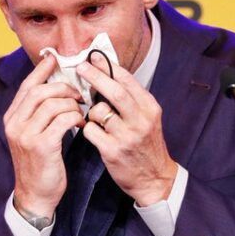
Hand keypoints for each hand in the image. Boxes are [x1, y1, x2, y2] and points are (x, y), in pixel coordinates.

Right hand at [4, 54, 84, 217]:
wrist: (36, 195)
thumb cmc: (40, 163)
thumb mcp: (34, 134)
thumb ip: (40, 113)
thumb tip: (57, 88)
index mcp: (12, 118)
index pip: (27, 85)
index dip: (42, 70)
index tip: (55, 57)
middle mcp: (15, 124)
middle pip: (40, 91)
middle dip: (64, 87)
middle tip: (79, 93)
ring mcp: (26, 135)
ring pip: (53, 103)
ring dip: (72, 104)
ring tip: (81, 110)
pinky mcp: (41, 146)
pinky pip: (63, 120)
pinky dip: (76, 117)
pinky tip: (81, 123)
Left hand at [76, 54, 177, 205]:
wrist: (154, 178)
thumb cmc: (146, 144)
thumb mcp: (147, 118)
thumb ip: (132, 99)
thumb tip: (108, 74)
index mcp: (149, 108)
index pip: (128, 81)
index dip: (109, 67)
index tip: (94, 57)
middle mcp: (140, 120)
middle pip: (115, 92)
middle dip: (95, 76)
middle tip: (80, 67)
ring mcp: (127, 136)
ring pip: (99, 111)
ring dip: (90, 110)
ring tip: (94, 116)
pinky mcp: (113, 151)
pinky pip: (90, 131)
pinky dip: (87, 128)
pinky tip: (92, 131)